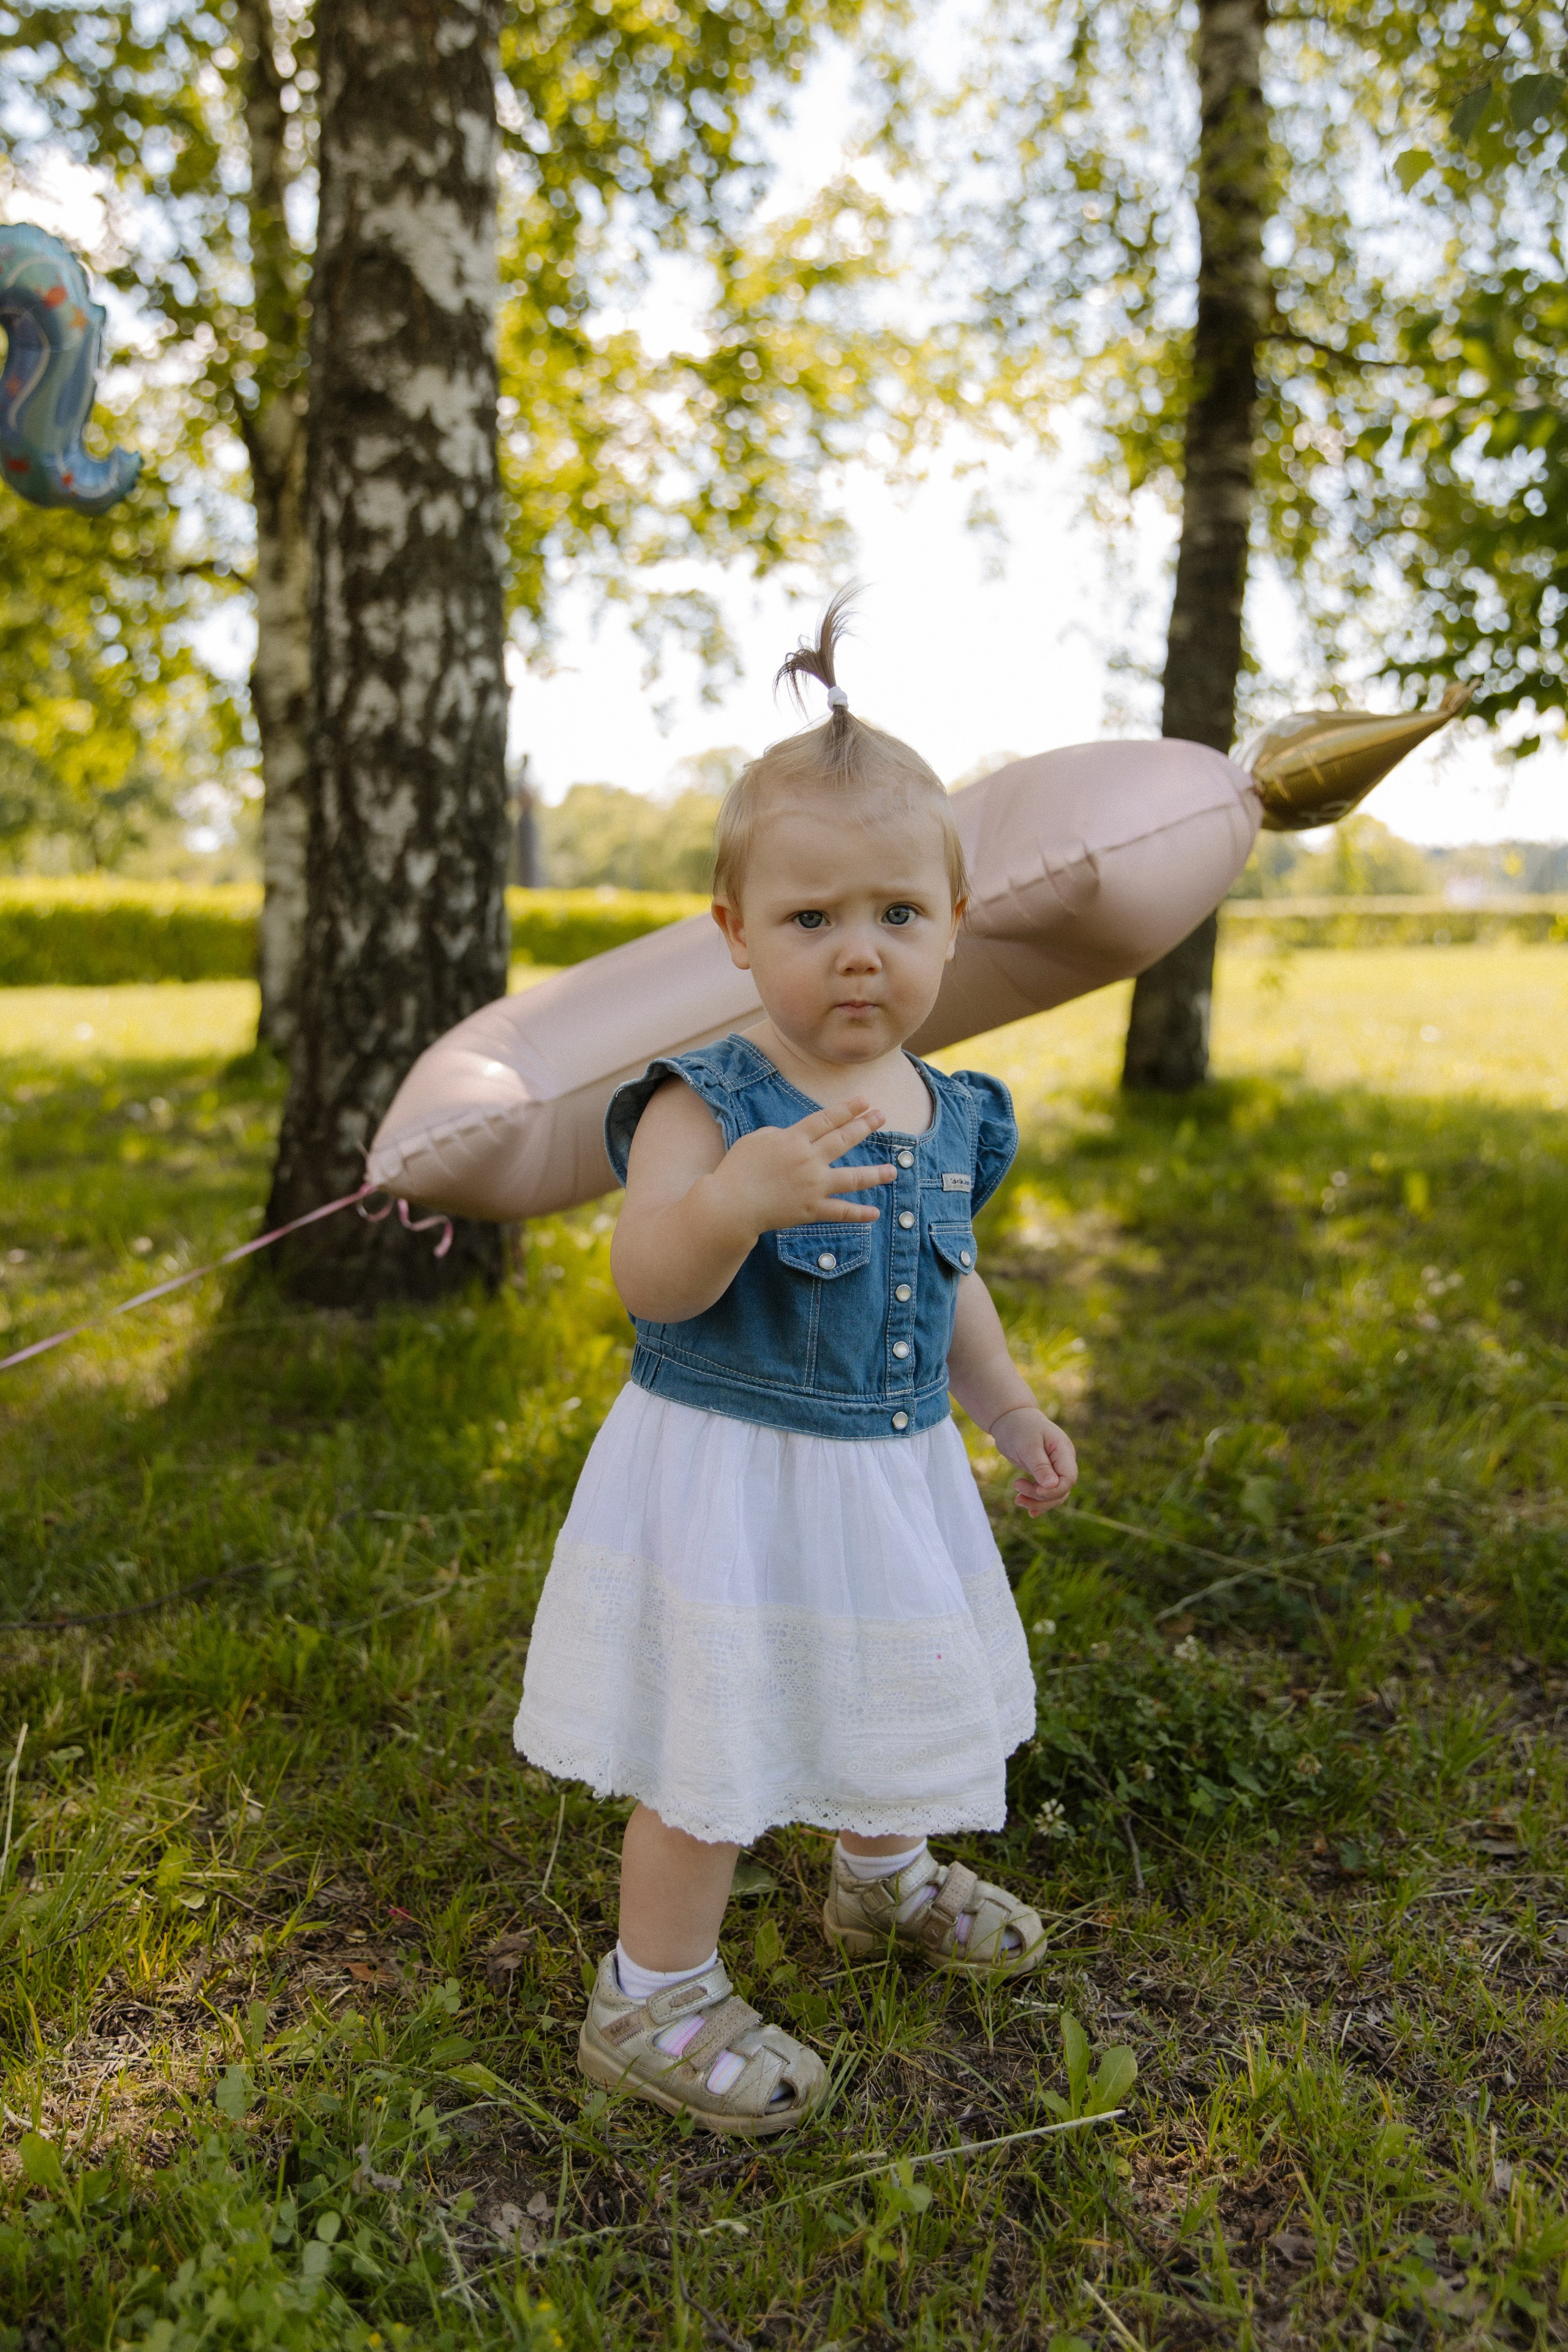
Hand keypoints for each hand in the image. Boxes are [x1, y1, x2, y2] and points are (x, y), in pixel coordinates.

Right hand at [712, 1099, 894, 1238]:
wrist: (731, 1205)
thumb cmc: (738, 1169)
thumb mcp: (756, 1139)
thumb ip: (782, 1135)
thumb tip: (797, 1139)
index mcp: (793, 1139)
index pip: (827, 1119)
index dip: (847, 1109)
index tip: (865, 1101)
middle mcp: (808, 1160)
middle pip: (843, 1140)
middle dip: (865, 1126)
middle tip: (882, 1116)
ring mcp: (812, 1186)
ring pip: (851, 1178)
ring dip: (874, 1173)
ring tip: (892, 1171)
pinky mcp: (811, 1210)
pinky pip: (840, 1212)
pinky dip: (858, 1213)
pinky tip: (875, 1213)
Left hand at [990, 1405, 1076, 1517]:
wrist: (1010, 1419)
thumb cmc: (1020, 1427)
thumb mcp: (1028, 1445)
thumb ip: (1040, 1466)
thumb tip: (1052, 1485)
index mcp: (1064, 1452)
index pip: (1068, 1479)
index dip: (1053, 1490)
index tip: (1034, 1488)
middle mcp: (1063, 1462)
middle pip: (1061, 1490)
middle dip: (1040, 1497)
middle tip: (1017, 1488)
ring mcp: (1055, 1469)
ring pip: (1053, 1495)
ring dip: (1036, 1501)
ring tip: (1017, 1499)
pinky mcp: (1044, 1474)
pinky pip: (1046, 1493)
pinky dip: (1037, 1502)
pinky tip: (1029, 1511)